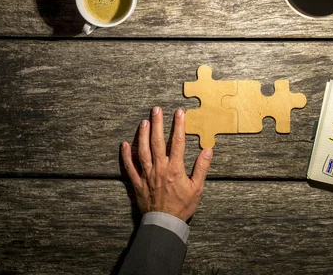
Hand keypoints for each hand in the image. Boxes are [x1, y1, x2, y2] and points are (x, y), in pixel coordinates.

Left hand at [121, 107, 212, 221]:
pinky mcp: (137, 183)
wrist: (165, 223)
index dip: (179, 125)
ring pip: (143, 151)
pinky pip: (129, 167)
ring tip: (144, 122)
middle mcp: (159, 168)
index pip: (178, 142)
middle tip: (156, 109)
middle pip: (157, 142)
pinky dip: (126, 155)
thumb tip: (208, 150)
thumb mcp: (197, 188)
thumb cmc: (182, 206)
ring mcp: (146, 175)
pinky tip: (124, 144)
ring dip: (143, 135)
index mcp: (175, 168)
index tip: (179, 113)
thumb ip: (202, 168)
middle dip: (157, 124)